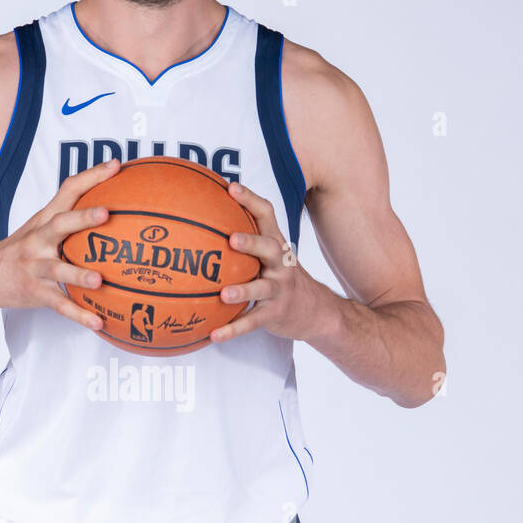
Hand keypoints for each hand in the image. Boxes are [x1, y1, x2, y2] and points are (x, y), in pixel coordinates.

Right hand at [0, 158, 120, 328]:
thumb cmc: (20, 252)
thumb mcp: (37, 229)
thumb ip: (67, 218)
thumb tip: (110, 208)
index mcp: (44, 221)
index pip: (68, 191)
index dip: (92, 177)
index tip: (116, 165)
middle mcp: (38, 240)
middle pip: (61, 224)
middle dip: (83, 218)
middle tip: (107, 213)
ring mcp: (35, 267)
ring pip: (58, 269)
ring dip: (79, 274)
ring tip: (100, 280)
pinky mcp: (35, 292)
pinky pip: (60, 304)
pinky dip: (79, 314)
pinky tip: (99, 322)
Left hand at [210, 181, 326, 344]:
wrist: (316, 311)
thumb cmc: (282, 277)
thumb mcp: (272, 254)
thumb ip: (248, 238)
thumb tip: (205, 219)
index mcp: (276, 244)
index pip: (267, 215)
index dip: (250, 200)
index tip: (230, 188)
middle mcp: (281, 264)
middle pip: (269, 248)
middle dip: (251, 242)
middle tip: (232, 239)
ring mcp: (279, 290)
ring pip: (261, 289)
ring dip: (243, 291)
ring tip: (224, 294)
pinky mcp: (275, 314)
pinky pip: (252, 322)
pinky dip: (233, 329)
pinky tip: (214, 335)